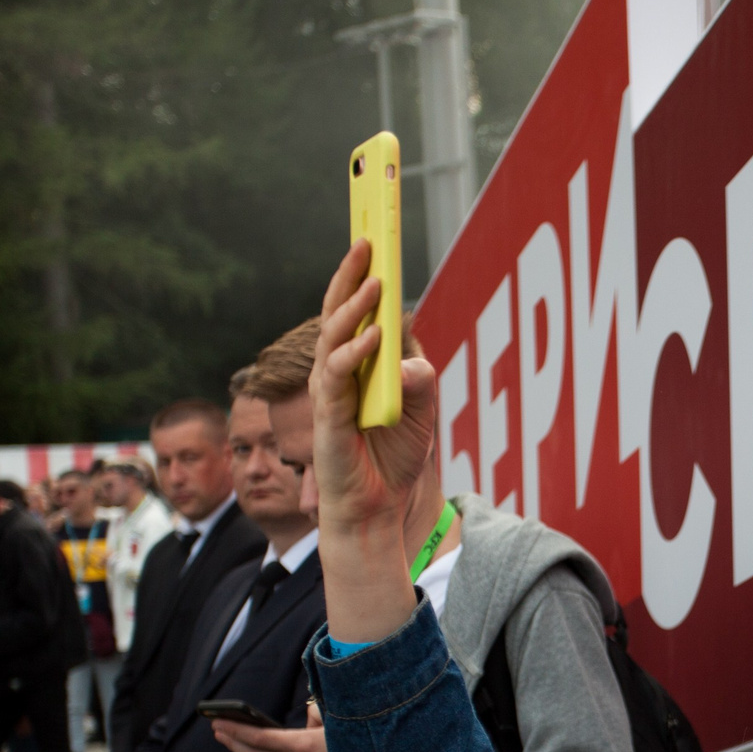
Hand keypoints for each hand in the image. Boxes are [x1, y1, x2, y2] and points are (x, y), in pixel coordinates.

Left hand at [212, 708, 328, 751]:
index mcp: (304, 746)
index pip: (260, 738)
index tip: (219, 721)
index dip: (236, 729)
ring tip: (233, 741)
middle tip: (218, 729)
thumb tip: (306, 715)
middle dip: (233, 742)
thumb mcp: (338, 722)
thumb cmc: (361, 744)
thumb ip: (316, 714)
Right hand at [311, 240, 439, 645]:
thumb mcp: (423, 412)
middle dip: (351, 275)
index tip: (376, 240)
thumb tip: (407, 346)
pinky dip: (355, 354)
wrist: (379, 511)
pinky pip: (338, 377)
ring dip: (353, 307)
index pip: (360, 313)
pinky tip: (374, 337)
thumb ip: (420, 378)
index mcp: (361, 365)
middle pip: (339, 314)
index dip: (364, 277)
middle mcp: (340, 372)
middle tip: (366, 241)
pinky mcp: (329, 418)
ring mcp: (331, 393)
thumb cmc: (395, 459)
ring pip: (333, 338)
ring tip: (374, 280)